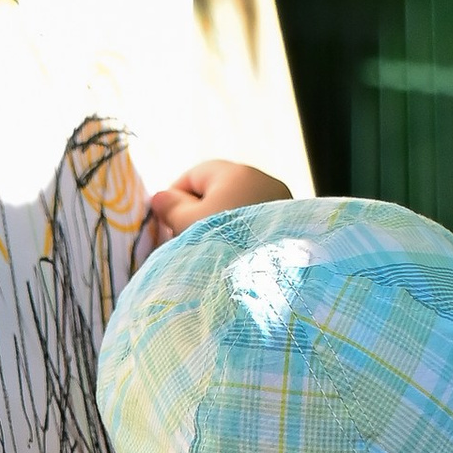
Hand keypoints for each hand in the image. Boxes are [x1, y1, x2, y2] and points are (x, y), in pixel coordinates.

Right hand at [142, 157, 291, 250]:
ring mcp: (280, 205)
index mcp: (236, 173)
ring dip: (221, 230)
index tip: (168, 226)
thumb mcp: (187, 225)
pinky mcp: (291, 228)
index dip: (175, 199)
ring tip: (212, 256)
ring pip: (238, 211)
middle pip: (218, 193)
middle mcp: (262, 181)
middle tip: (187, 244)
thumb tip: (160, 197)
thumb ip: (171, 208)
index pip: (194, 176)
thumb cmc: (224, 245)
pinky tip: (236, 260)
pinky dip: (242, 238)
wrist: (272, 279)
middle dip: (199, 216)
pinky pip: (256, 227)